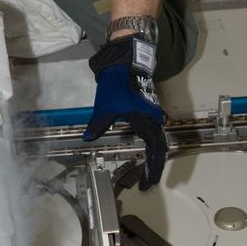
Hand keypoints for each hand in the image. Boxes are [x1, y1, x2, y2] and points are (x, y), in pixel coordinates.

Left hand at [83, 33, 166, 189]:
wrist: (125, 61)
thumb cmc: (117, 84)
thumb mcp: (104, 107)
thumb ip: (98, 125)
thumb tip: (87, 139)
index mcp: (147, 121)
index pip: (155, 152)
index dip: (152, 170)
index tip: (147, 184)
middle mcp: (154, 119)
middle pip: (159, 149)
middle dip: (154, 168)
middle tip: (147, 184)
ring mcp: (153, 114)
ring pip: (157, 141)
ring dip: (153, 157)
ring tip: (147, 172)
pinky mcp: (149, 110)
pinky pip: (153, 132)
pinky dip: (150, 145)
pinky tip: (145, 151)